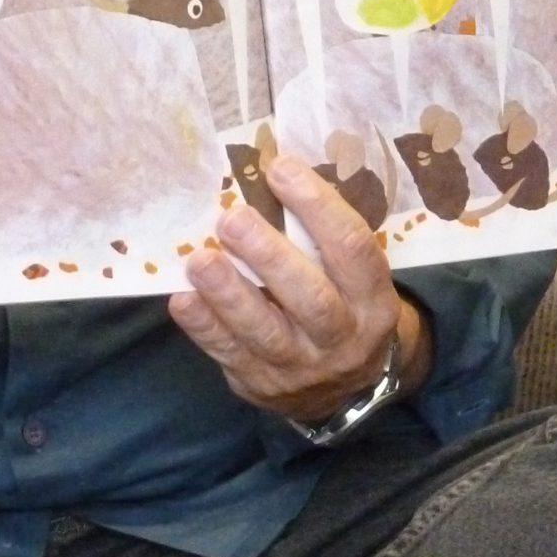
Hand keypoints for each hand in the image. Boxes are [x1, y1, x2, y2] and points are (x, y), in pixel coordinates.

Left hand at [170, 153, 430, 421]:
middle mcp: (343, 337)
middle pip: (311, 298)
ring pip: (266, 332)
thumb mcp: (353, 277)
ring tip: (200, 259)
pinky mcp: (262, 385)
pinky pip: (230, 355)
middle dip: (268, 255)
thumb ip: (321, 238)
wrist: (345, 388)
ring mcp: (302, 368)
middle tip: (232, 218)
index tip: (280, 168)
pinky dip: (205, 327)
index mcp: (373, 299)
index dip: (318, 206)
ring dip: (229, 293)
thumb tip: (269, 172)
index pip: (352, 248)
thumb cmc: (344, 304)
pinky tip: (183, 298)